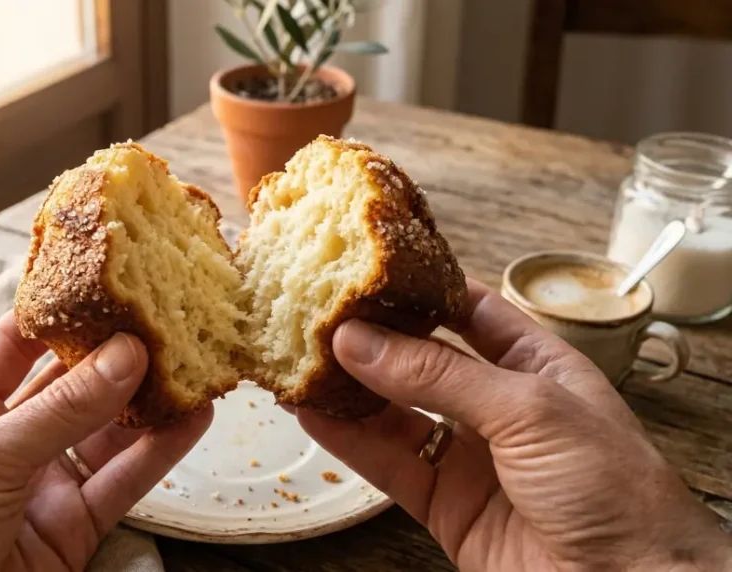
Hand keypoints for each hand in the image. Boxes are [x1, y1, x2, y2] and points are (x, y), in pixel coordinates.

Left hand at [0, 312, 209, 571]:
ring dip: (150, 401)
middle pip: (71, 385)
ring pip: (107, 432)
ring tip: (195, 362)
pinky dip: (160, 452)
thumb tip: (125, 353)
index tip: (103, 276)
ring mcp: (44, 485)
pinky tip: (193, 420)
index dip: (56, 310)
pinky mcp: (75, 527)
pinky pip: (124, 482)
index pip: (13, 346)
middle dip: (116, 354)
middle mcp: (6, 442)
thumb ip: (59, 410)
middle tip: (165, 317)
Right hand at [296, 279, 731, 570]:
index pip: (472, 313)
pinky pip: (387, 464)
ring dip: (349, 388)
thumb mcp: (528, 411)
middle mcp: (499, 407)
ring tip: (299, 358)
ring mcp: (469, 457)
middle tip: (320, 312)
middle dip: (374, 338)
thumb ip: (438, 377)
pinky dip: (347, 439)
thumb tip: (362, 340)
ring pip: (395, 412)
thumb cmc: (615, 490)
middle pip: (423, 361)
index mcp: (537, 367)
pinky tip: (313, 414)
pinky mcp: (444, 505)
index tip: (371, 268)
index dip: (423, 289)